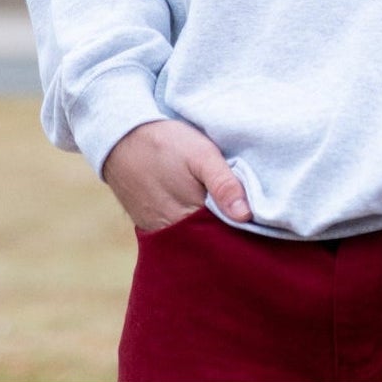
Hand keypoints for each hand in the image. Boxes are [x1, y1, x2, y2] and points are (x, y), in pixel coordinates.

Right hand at [102, 118, 250, 232]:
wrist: (121, 137)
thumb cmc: (165, 143)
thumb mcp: (200, 154)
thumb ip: (223, 183)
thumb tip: (245, 216)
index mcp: (188, 219)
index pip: (223, 239)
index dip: (242, 232)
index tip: (260, 222)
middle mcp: (171, 234)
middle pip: (208, 244)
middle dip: (227, 235)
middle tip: (247, 219)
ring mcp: (158, 232)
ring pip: (193, 241)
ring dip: (209, 231)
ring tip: (225, 215)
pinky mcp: (149, 226)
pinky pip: (177, 236)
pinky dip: (191, 228)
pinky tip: (202, 214)